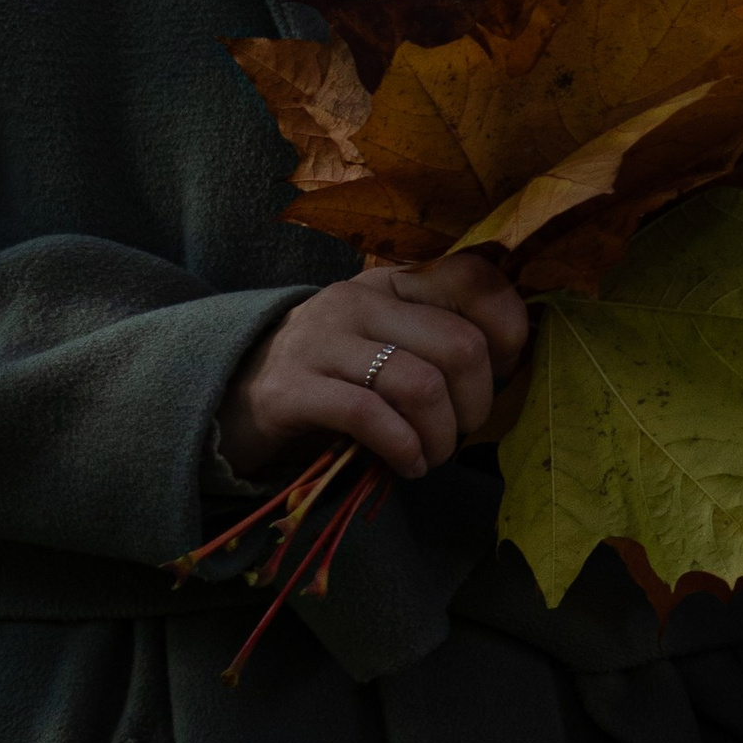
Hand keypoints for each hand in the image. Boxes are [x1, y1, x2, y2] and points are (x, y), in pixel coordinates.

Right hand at [219, 255, 531, 484]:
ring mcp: (321, 341)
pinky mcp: (290, 389)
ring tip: (432, 454)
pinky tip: (406, 464)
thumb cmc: (331, 373)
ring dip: (441, 436)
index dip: (508, 330)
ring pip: (421, 385)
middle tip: (461, 430)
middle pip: (459, 345)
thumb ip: (439, 335)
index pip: (474, 278)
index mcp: (392, 280)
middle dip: (476, 404)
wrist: (229, 395)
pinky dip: (403, 449)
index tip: (502, 373)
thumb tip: (513, 361)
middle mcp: (358, 299)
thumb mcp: (386, 338)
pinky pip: (370, 417)